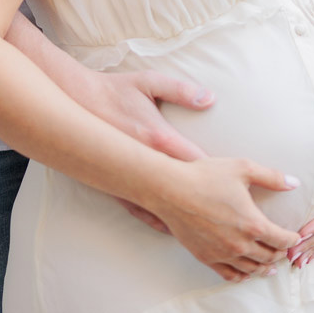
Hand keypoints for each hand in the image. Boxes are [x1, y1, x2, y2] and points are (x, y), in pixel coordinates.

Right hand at [72, 68, 219, 233]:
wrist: (76, 102)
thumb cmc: (115, 90)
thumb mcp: (149, 82)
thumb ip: (181, 90)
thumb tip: (210, 99)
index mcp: (159, 138)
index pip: (196, 161)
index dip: (217, 173)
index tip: (237, 185)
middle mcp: (146, 162)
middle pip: (183, 187)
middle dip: (205, 198)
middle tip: (227, 213)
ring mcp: (130, 176)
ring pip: (161, 204)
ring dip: (182, 214)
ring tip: (205, 228)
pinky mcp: (115, 184)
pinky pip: (138, 209)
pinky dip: (155, 220)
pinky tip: (169, 230)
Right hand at [146, 157, 303, 282]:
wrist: (170, 190)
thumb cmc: (206, 176)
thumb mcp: (242, 169)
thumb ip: (271, 177)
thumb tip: (294, 183)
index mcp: (254, 224)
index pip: (282, 240)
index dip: (293, 240)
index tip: (296, 238)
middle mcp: (241, 245)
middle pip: (269, 257)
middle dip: (280, 254)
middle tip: (285, 251)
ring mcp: (223, 254)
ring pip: (251, 270)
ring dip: (264, 269)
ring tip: (270, 267)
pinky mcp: (206, 258)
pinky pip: (229, 275)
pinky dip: (241, 276)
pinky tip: (245, 273)